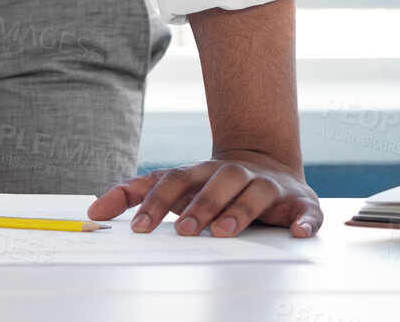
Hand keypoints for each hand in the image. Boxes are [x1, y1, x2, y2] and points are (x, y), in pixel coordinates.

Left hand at [88, 150, 321, 237]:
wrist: (265, 165)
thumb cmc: (210, 184)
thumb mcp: (172, 186)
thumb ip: (133, 194)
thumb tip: (93, 211)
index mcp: (201, 172)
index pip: (175, 181)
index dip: (156, 203)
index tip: (139, 228)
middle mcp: (234, 175)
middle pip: (216, 184)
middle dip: (200, 206)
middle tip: (184, 231)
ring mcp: (268, 187)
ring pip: (254, 194)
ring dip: (240, 212)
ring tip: (224, 232)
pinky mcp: (300, 203)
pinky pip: (306, 212)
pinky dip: (304, 222)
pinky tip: (298, 233)